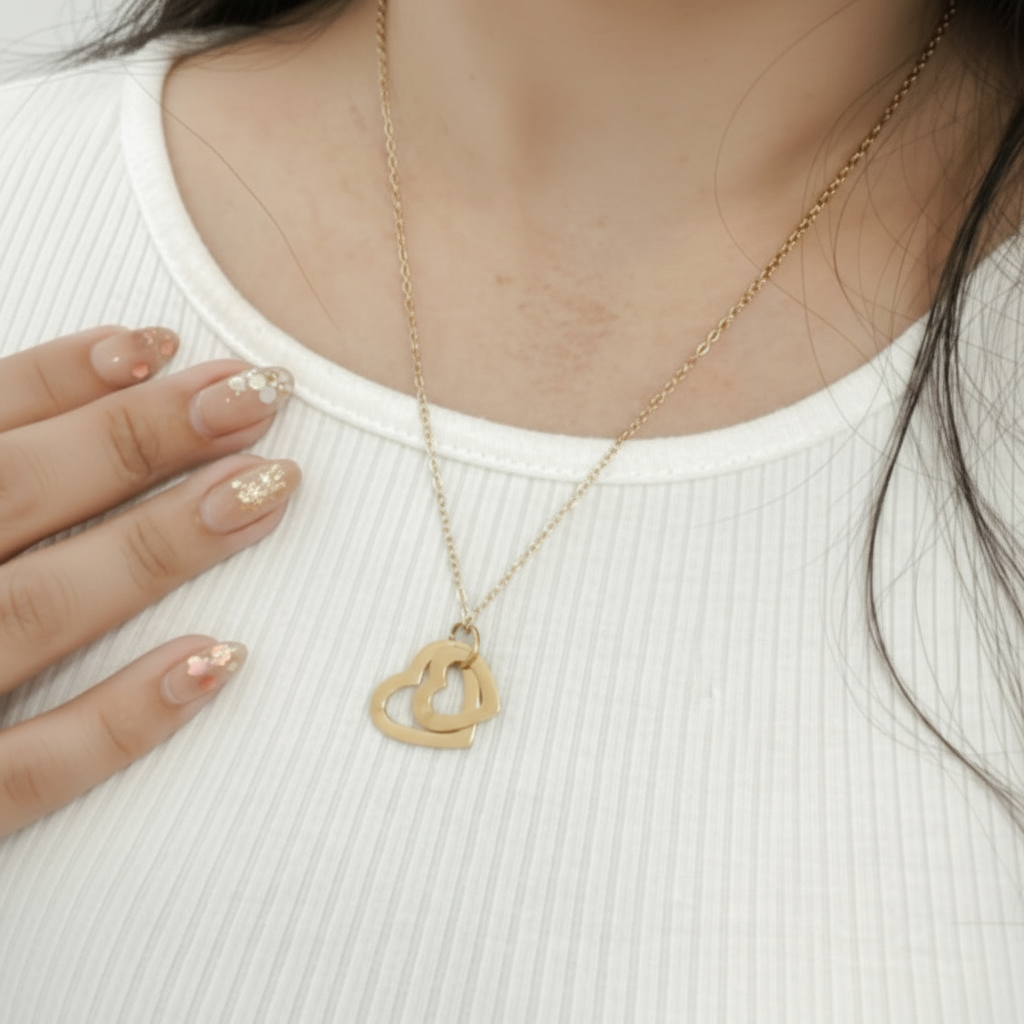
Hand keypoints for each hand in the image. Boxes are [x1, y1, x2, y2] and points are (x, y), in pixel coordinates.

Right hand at [0, 327, 300, 838]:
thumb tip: (42, 420)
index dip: (62, 378)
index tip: (163, 345)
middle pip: (15, 494)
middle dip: (142, 437)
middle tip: (258, 395)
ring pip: (42, 608)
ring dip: (162, 543)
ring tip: (268, 490)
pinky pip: (34, 769)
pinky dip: (123, 715)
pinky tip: (219, 658)